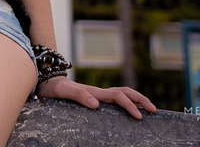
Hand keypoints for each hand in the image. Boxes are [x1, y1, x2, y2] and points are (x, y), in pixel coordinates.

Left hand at [36, 76, 156, 119]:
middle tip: (153, 111)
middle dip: (140, 99)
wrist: (46, 82)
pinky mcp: (94, 98)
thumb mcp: (63, 92)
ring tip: (148, 109)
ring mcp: (97, 94)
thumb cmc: (53, 89)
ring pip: (121, 94)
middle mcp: (98, 92)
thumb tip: (96, 104)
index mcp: (94, 92)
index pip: (117, 96)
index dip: (129, 105)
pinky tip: (130, 110)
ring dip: (136, 100)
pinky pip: (114, 100)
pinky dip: (126, 102)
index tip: (139, 116)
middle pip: (125, 92)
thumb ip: (78, 95)